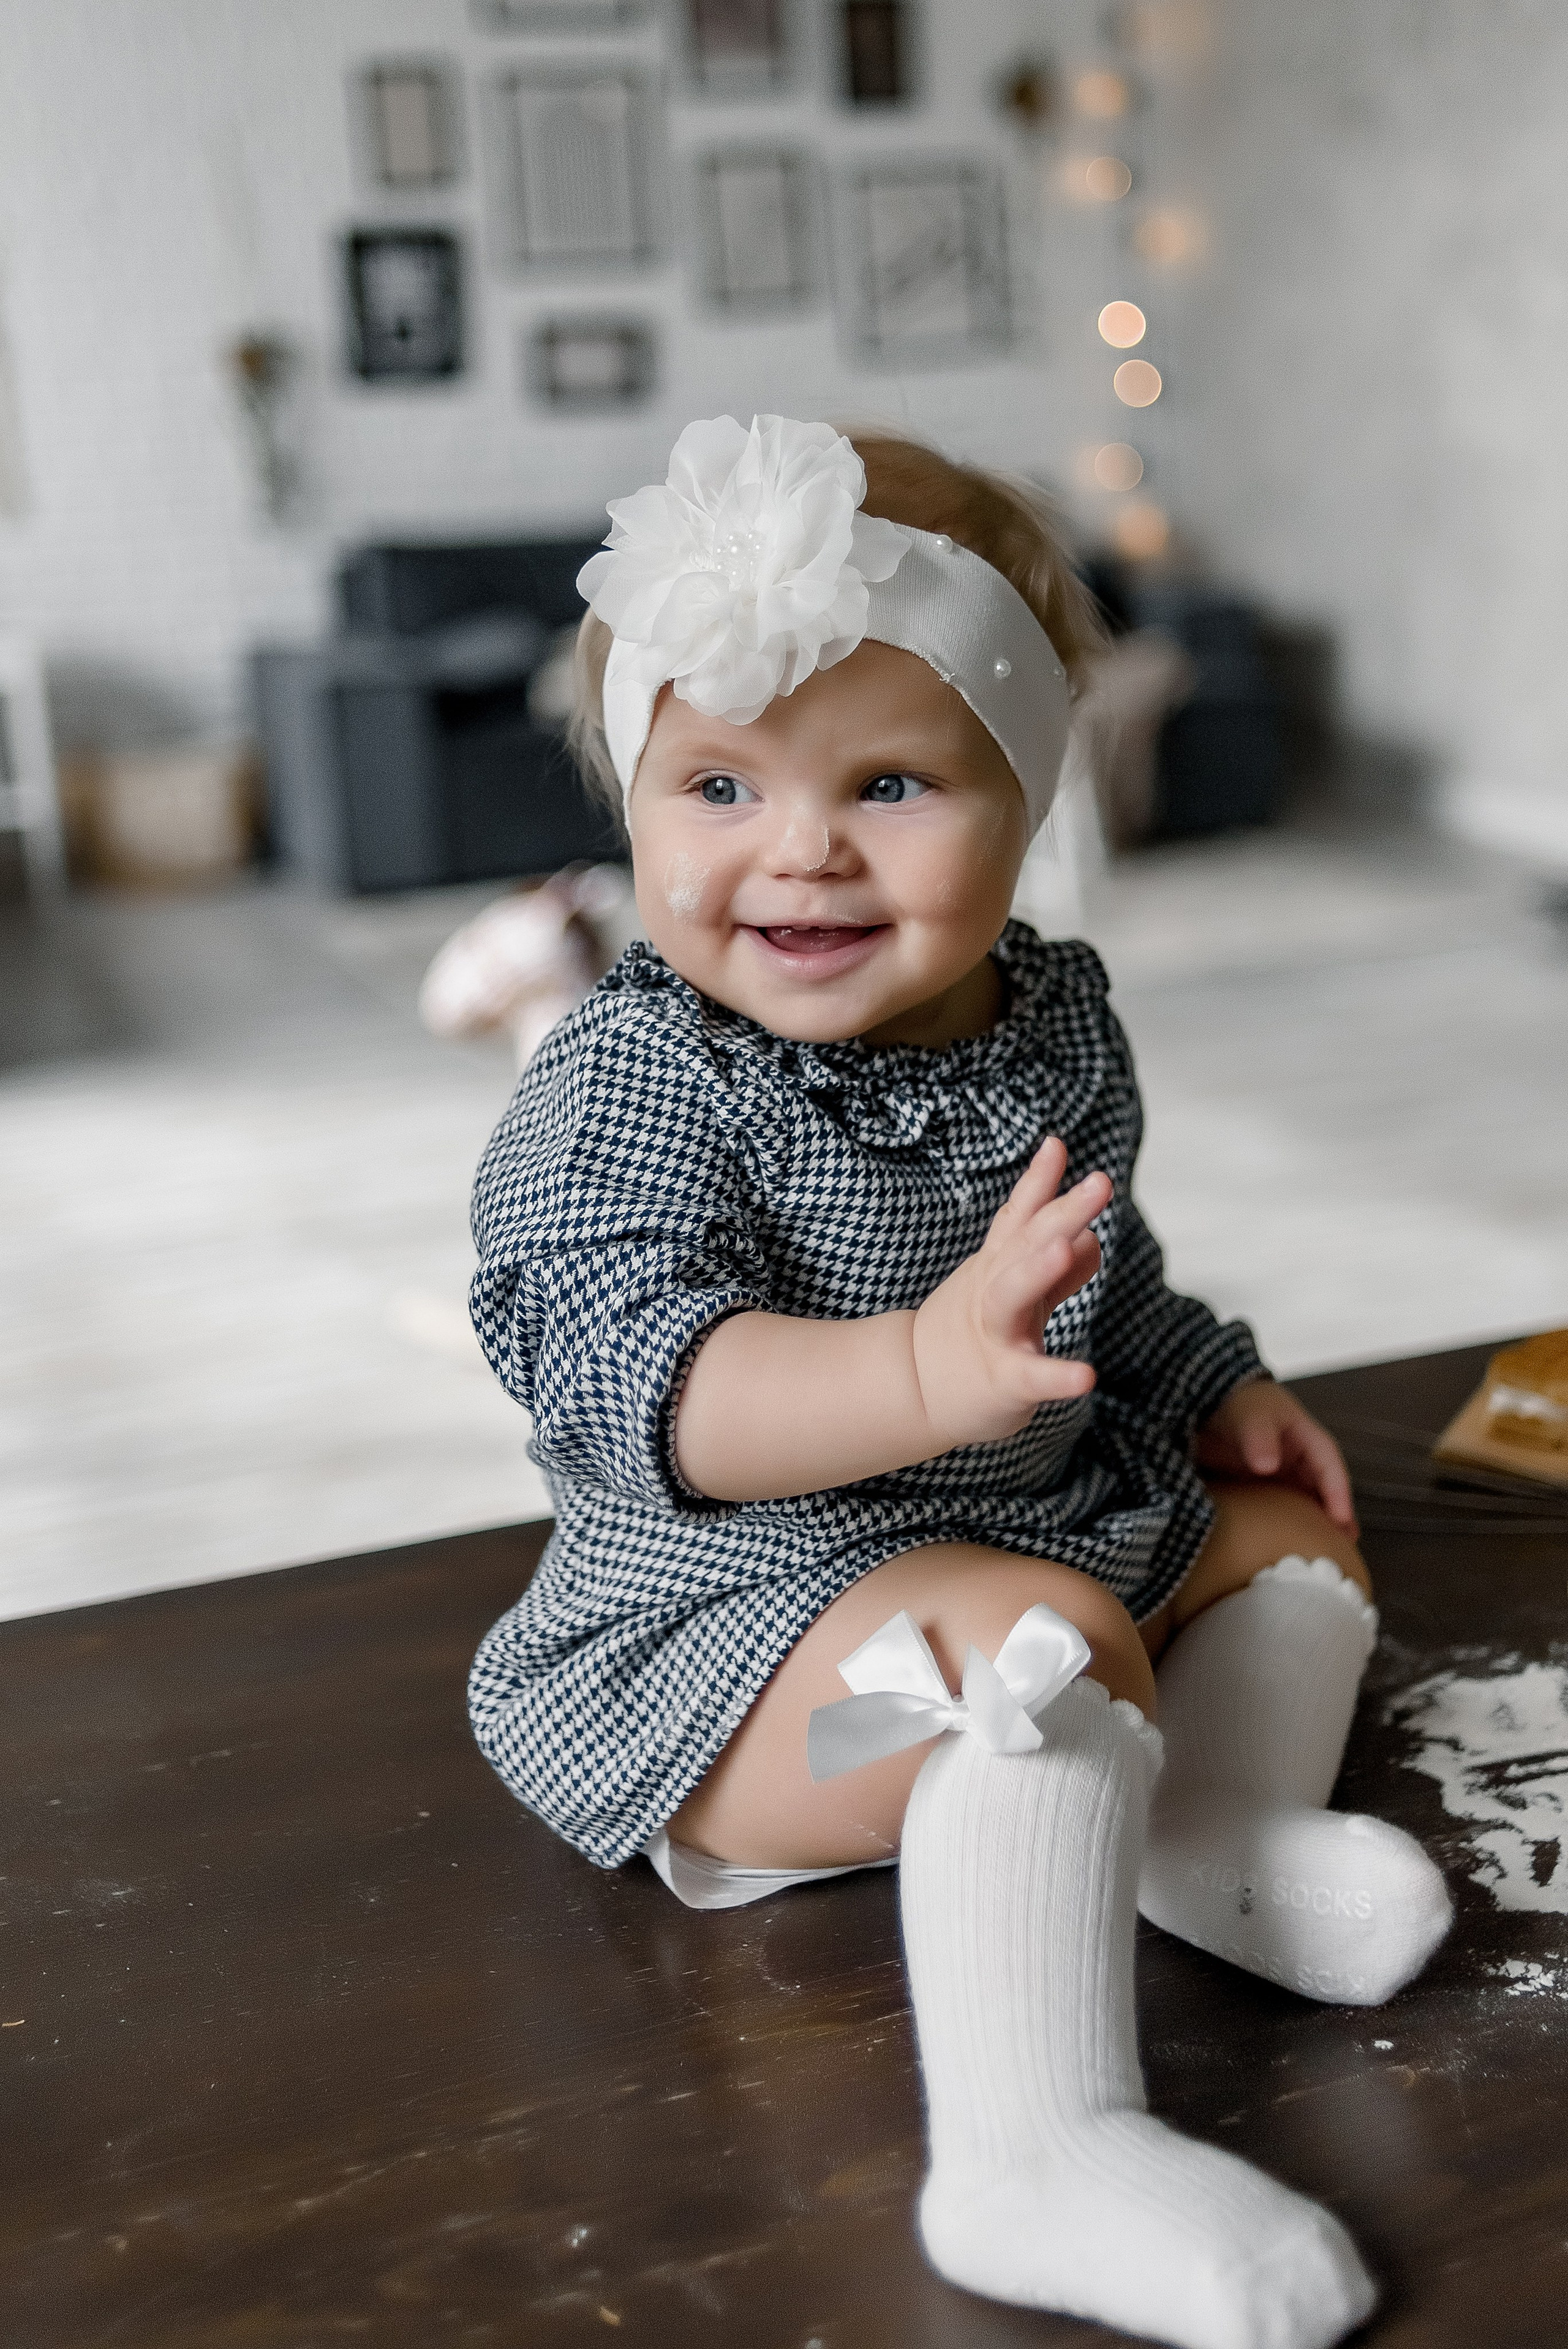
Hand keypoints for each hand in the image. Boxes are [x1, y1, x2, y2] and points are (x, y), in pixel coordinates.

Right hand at [911, 1136, 1110, 1450]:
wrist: (915, 1390)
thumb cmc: (976, 1336)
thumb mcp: (1015, 1294)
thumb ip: (1056, 1270)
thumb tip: (1093, 1238)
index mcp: (999, 1266)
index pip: (1021, 1217)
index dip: (1039, 1181)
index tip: (1057, 1144)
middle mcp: (993, 1290)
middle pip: (1026, 1244)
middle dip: (1063, 1211)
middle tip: (1101, 1182)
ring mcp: (995, 1333)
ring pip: (1012, 1295)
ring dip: (1038, 1268)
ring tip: (1068, 1246)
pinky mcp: (1003, 1380)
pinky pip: (1030, 1375)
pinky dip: (1057, 1376)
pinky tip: (1086, 1376)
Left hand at [1194, 1379, 1358, 1535]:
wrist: (1205, 1404)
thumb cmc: (1236, 1403)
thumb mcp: (1249, 1415)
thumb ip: (1257, 1436)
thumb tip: (1267, 1465)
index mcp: (1306, 1438)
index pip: (1330, 1468)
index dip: (1338, 1494)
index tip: (1341, 1520)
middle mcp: (1299, 1460)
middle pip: (1323, 1492)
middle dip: (1334, 1518)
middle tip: (1341, 1548)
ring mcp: (1281, 1475)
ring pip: (1304, 1503)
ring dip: (1312, 1525)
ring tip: (1318, 1553)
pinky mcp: (1262, 1488)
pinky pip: (1279, 1508)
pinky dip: (1285, 1526)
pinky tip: (1282, 1546)